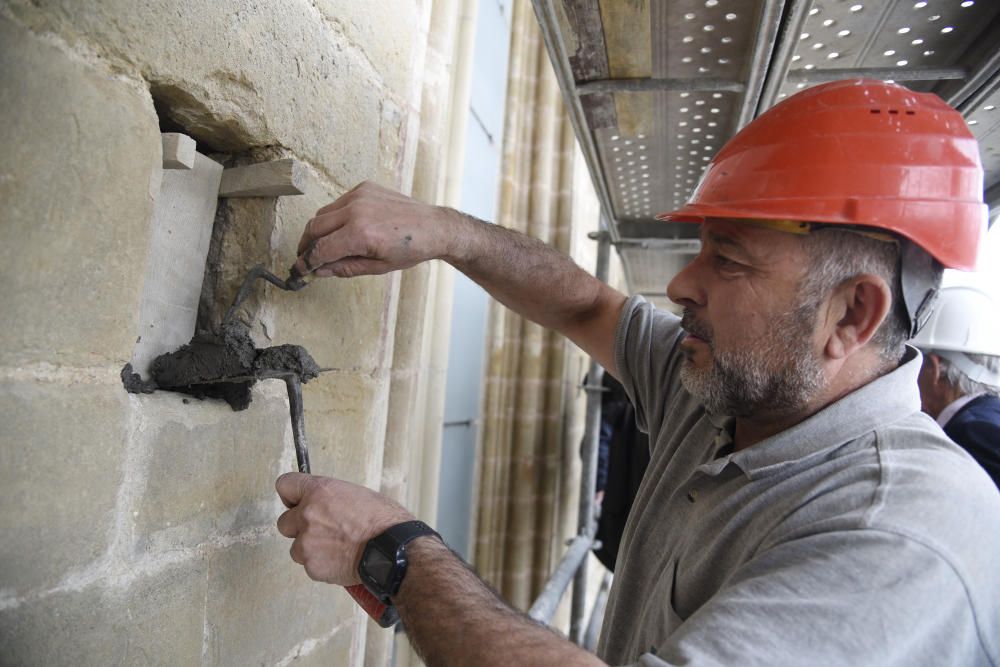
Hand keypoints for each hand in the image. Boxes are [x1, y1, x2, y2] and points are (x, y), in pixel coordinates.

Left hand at [275, 472, 413, 584]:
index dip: (292, 496)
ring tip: (336, 549)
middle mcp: (307, 514)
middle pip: (284, 522)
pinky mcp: (312, 566)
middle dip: (298, 527)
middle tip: (321, 531)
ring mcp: (307, 542)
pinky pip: (309, 565)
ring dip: (311, 549)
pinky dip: (322, 565)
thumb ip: (332, 500)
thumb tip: (324, 506)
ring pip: (296, 548)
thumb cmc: (384, 522)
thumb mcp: (358, 495)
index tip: (296, 502)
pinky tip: (341, 560)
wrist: (393, 551)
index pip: (285, 485)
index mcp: (319, 491)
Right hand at [292, 181, 456, 278]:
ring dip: (319, 230)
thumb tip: (319, 271)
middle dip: (305, 245)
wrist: (434, 227)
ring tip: (324, 245)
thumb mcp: (377, 267)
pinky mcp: (364, 187)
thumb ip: (344, 268)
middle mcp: (357, 211)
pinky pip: (339, 203)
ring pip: (324, 213)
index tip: (299, 270)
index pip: (320, 249)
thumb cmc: (410, 250)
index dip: (306, 262)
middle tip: (305, 258)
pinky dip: (336, 217)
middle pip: (315, 227)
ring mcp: (360, 196)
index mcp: (360, 234)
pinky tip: (346, 228)